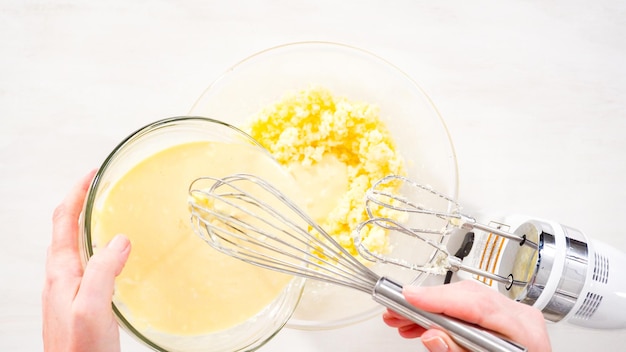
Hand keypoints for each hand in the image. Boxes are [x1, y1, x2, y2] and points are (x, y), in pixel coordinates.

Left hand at [42, 170, 130, 351]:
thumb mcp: (92, 308)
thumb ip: (102, 271)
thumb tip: (118, 239)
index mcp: (61, 274)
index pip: (64, 221)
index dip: (77, 194)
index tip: (92, 175)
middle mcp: (60, 279)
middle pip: (65, 230)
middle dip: (81, 204)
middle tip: (100, 188)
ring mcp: (67, 292)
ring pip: (75, 247)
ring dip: (87, 225)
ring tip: (106, 213)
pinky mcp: (79, 303)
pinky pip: (86, 265)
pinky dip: (97, 248)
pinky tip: (112, 255)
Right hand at [383, 280, 550, 351]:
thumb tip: (433, 336)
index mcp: (524, 332)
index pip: (478, 305)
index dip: (440, 298)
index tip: (410, 297)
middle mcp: (520, 317)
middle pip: (468, 296)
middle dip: (427, 303)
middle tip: (396, 310)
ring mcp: (511, 316)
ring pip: (463, 299)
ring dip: (429, 309)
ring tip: (402, 320)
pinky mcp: (500, 319)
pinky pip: (467, 308)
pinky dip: (442, 316)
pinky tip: (421, 324)